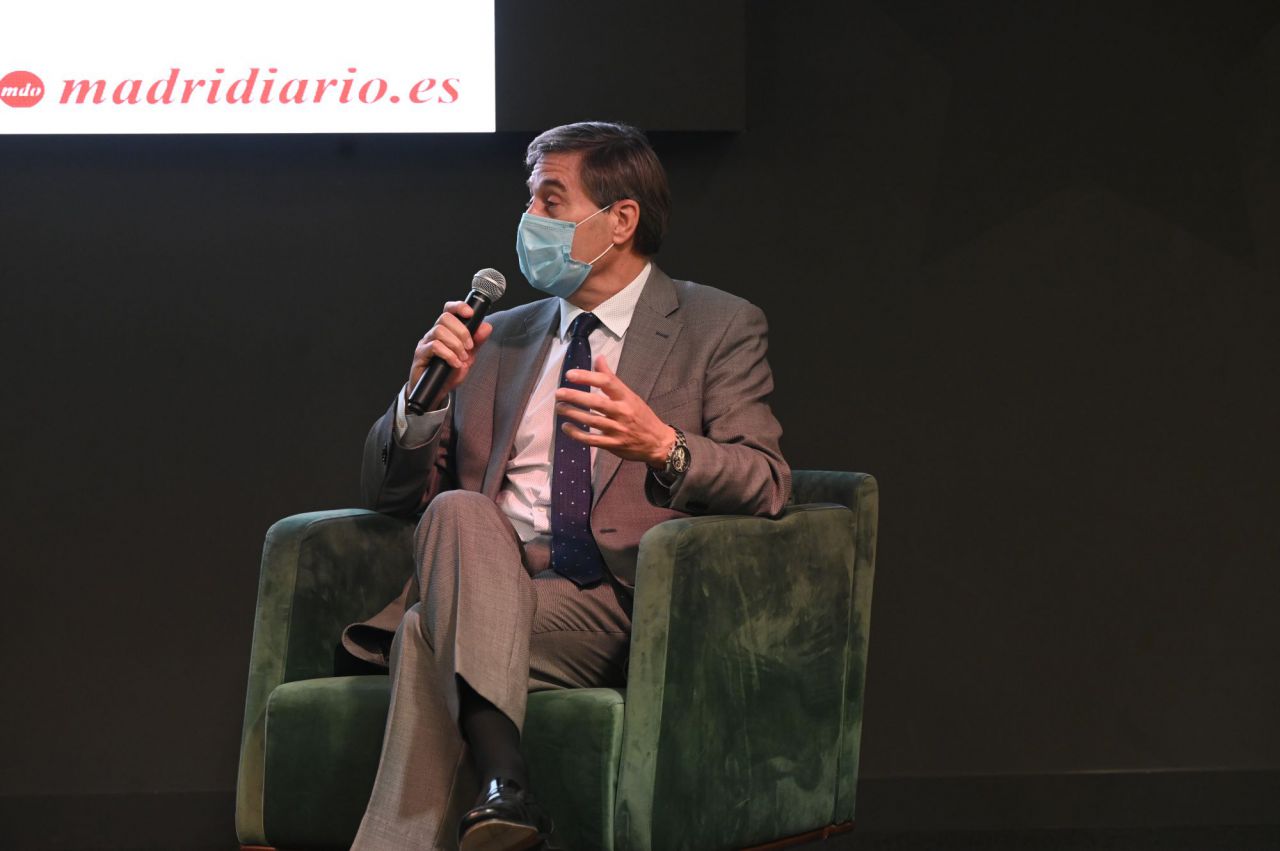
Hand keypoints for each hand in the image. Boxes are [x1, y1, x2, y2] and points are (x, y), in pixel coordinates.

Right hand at [406, 301, 493, 408]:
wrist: (436, 392)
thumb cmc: (449, 373)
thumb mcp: (468, 357)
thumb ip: (477, 342)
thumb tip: (487, 326)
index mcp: (446, 331)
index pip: (449, 310)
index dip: (458, 307)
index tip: (470, 313)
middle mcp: (434, 333)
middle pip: (445, 318)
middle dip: (462, 331)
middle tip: (469, 347)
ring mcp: (426, 343)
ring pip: (439, 331)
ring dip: (456, 344)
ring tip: (462, 358)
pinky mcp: (420, 355)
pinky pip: (434, 346)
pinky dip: (448, 354)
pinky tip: (455, 363)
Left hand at [555, 355, 676, 467]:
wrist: (658, 443)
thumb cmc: (641, 416)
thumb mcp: (630, 395)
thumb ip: (612, 379)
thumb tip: (599, 358)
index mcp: (626, 397)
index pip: (606, 382)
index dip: (587, 377)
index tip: (570, 375)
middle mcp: (622, 412)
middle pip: (596, 402)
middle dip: (576, 396)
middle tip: (559, 393)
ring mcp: (617, 429)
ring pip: (592, 420)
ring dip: (573, 413)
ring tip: (559, 407)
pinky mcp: (613, 445)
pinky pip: (592, 439)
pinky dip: (577, 434)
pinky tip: (566, 427)